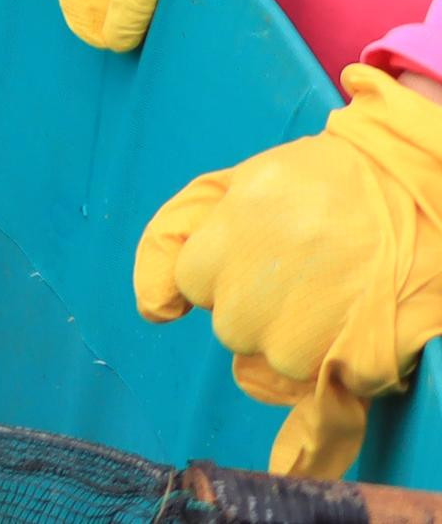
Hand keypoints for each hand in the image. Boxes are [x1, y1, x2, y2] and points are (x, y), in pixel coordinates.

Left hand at [137, 66, 441, 479]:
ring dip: (300, 337)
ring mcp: (314, 326)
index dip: (224, 269)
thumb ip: (172, 236)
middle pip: (232, 328)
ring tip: (333, 291)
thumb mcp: (235, 184)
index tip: (258, 247)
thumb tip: (153, 310)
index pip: (193, 283)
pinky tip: (360, 315)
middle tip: (301, 268)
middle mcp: (265, 284)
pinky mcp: (363, 356)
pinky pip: (332, 383)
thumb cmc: (319, 183)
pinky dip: (347, 358)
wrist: (413, 187)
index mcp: (233, 232)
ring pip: (279, 360)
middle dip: (257, 306)